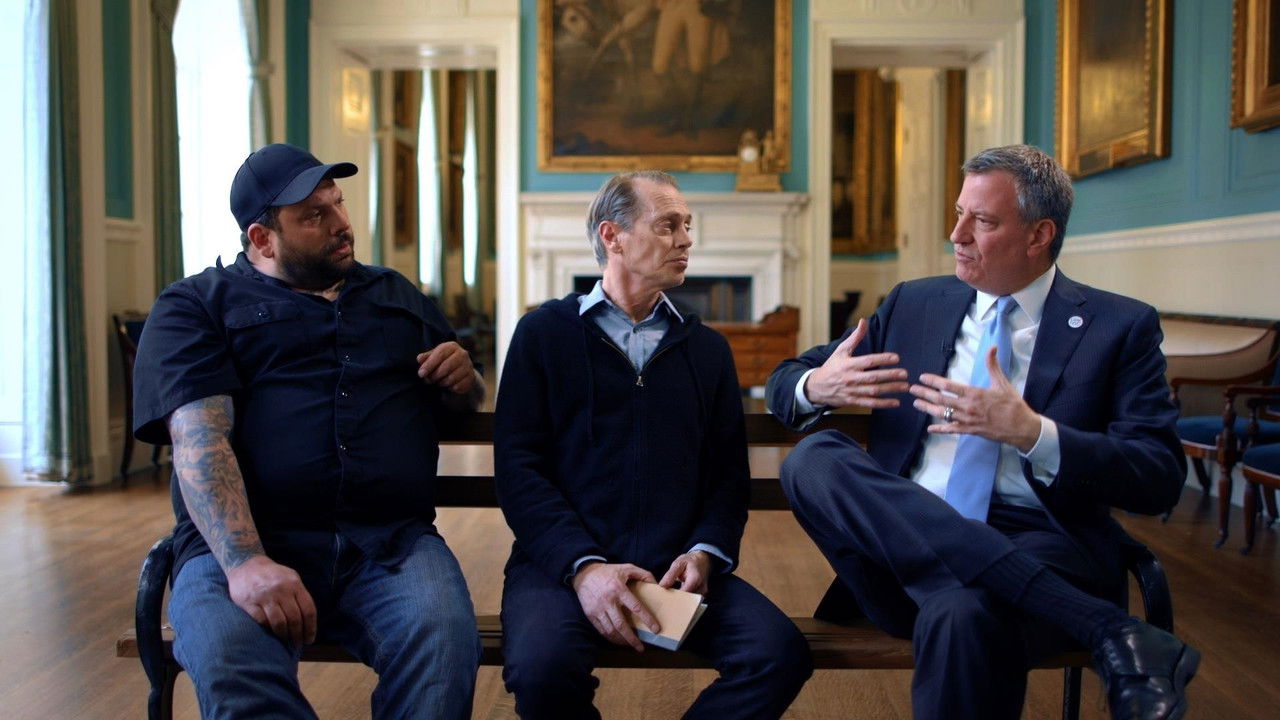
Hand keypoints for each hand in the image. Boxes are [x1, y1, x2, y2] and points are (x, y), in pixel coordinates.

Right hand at [225, 555, 316, 644]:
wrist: (246, 564)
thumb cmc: (273, 575)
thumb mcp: (291, 578)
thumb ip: (300, 595)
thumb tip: (308, 620)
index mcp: (294, 584)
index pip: (308, 610)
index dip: (311, 628)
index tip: (310, 639)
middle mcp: (281, 590)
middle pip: (294, 619)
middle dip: (298, 635)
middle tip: (297, 644)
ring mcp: (264, 596)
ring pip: (279, 623)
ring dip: (284, 636)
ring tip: (286, 641)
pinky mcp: (249, 603)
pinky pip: (262, 621)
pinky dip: (268, 630)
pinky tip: (271, 633)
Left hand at [416, 341, 476, 394]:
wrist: (462, 369)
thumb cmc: (444, 361)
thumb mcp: (434, 356)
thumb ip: (426, 357)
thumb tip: (419, 359)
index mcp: (451, 346)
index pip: (440, 354)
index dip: (429, 364)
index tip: (421, 373)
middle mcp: (462, 354)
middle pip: (446, 367)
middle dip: (434, 376)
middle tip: (428, 380)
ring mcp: (468, 366)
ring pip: (452, 378)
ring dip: (442, 383)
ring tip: (439, 382)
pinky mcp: (471, 378)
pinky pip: (458, 386)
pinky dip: (450, 388)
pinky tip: (448, 385)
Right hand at [571, 562, 658, 651]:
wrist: (584, 573)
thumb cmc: (608, 571)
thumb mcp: (626, 567)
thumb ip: (643, 574)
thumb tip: (656, 584)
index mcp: (619, 589)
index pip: (636, 608)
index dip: (647, 619)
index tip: (655, 629)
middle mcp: (608, 601)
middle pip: (621, 625)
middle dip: (632, 639)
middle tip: (641, 647)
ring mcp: (598, 609)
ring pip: (611, 630)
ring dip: (621, 640)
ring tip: (630, 645)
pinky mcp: (590, 614)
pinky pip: (601, 630)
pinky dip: (610, 638)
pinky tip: (617, 640)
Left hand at [658, 550, 711, 595]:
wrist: (704, 560)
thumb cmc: (691, 561)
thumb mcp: (679, 563)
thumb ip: (670, 575)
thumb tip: (662, 586)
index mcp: (695, 579)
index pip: (683, 593)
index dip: (673, 597)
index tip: (664, 597)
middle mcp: (701, 588)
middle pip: (687, 600)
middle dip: (675, 600)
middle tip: (665, 598)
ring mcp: (702, 592)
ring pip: (689, 601)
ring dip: (679, 600)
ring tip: (670, 596)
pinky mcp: (701, 595)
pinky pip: (691, 600)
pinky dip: (684, 598)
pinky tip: (677, 596)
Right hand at [804, 318, 908, 408]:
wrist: (816, 387)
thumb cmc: (832, 366)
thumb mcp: (841, 350)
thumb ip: (855, 337)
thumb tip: (864, 321)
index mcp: (848, 364)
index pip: (868, 361)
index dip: (882, 359)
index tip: (896, 358)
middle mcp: (850, 378)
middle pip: (873, 377)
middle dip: (890, 375)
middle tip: (905, 373)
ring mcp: (852, 391)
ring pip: (874, 391)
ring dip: (891, 389)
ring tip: (905, 386)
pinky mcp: (853, 401)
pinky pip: (870, 403)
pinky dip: (883, 404)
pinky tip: (896, 402)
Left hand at [909, 346, 1042, 451]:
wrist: (1022, 427)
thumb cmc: (1012, 404)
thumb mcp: (1002, 382)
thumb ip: (993, 365)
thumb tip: (992, 347)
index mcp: (974, 394)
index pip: (948, 386)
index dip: (933, 381)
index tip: (922, 378)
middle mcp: (968, 407)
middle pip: (941, 399)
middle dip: (924, 393)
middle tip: (912, 389)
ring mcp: (968, 420)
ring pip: (943, 414)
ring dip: (928, 408)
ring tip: (916, 404)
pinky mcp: (970, 431)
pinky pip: (952, 430)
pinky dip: (940, 429)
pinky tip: (930, 428)